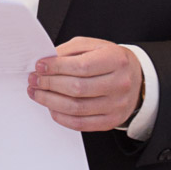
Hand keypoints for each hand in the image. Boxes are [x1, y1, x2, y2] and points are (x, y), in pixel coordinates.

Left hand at [27, 37, 141, 131]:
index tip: (40, 66)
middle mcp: (120, 84)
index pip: (82, 66)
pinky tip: (51, 107)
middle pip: (77, 88)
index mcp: (116, 60)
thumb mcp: (94, 46)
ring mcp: (116, 105)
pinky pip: (81, 124)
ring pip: (76, 108)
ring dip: (50, 101)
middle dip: (49, 84)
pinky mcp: (111, 121)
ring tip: (37, 93)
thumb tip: (45, 62)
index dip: (57, 67)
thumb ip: (70, 50)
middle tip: (34, 80)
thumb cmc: (111, 60)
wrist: (137, 79)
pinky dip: (61, 117)